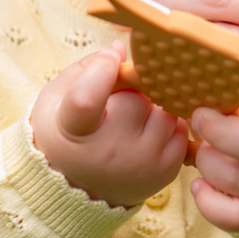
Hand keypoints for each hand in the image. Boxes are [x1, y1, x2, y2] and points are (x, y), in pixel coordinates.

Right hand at [31, 41, 187, 207]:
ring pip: (164, 112)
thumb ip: (88, 68)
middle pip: (136, 99)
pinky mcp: (164, 173)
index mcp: (72, 131)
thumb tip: (120, 48)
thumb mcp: (58, 98)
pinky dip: (167, 125)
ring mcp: (139, 165)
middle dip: (132, 92)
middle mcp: (107, 153)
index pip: (86, 100)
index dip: (101, 71)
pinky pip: (180, 130)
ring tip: (132, 121)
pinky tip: (146, 132)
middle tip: (118, 101)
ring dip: (153, 108)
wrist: (77, 189)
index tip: (111, 60)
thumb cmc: (66, 134)